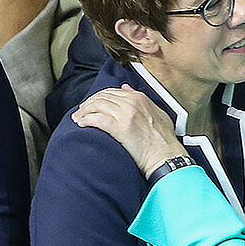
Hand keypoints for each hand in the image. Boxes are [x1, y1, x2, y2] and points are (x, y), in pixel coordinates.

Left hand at [73, 85, 187, 176]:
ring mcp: (127, 115)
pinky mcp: (121, 129)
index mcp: (140, 98)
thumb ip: (142, 100)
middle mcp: (132, 103)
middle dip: (88, 103)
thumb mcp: (158, 113)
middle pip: (102, 97)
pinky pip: (98, 119)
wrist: (166, 157)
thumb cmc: (164, 140)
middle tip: (81, 112)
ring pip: (97, 106)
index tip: (91, 104)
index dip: (98, 97)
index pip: (112, 91)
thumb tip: (126, 88)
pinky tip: (82, 124)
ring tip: (78, 119)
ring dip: (84, 112)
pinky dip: (87, 120)